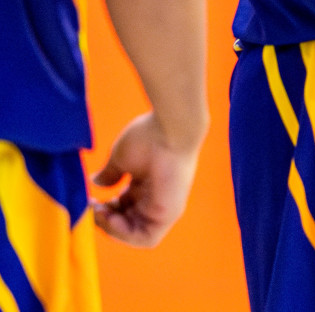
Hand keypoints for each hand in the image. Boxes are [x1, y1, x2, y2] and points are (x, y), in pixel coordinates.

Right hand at [91, 112, 199, 246]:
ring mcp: (163, 207)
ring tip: (99, 211)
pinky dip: (125, 234)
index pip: (122, 209)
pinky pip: (148, 238)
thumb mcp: (122, 159)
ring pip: (135, 234)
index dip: (105, 210)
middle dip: (105, 221)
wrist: (169, 130)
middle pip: (126, 223)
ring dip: (112, 228)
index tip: (90, 200)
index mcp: (145, 185)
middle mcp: (155, 198)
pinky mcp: (169, 213)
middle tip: (92, 207)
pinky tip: (111, 218)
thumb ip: (110, 174)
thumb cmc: (149, 137)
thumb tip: (95, 183)